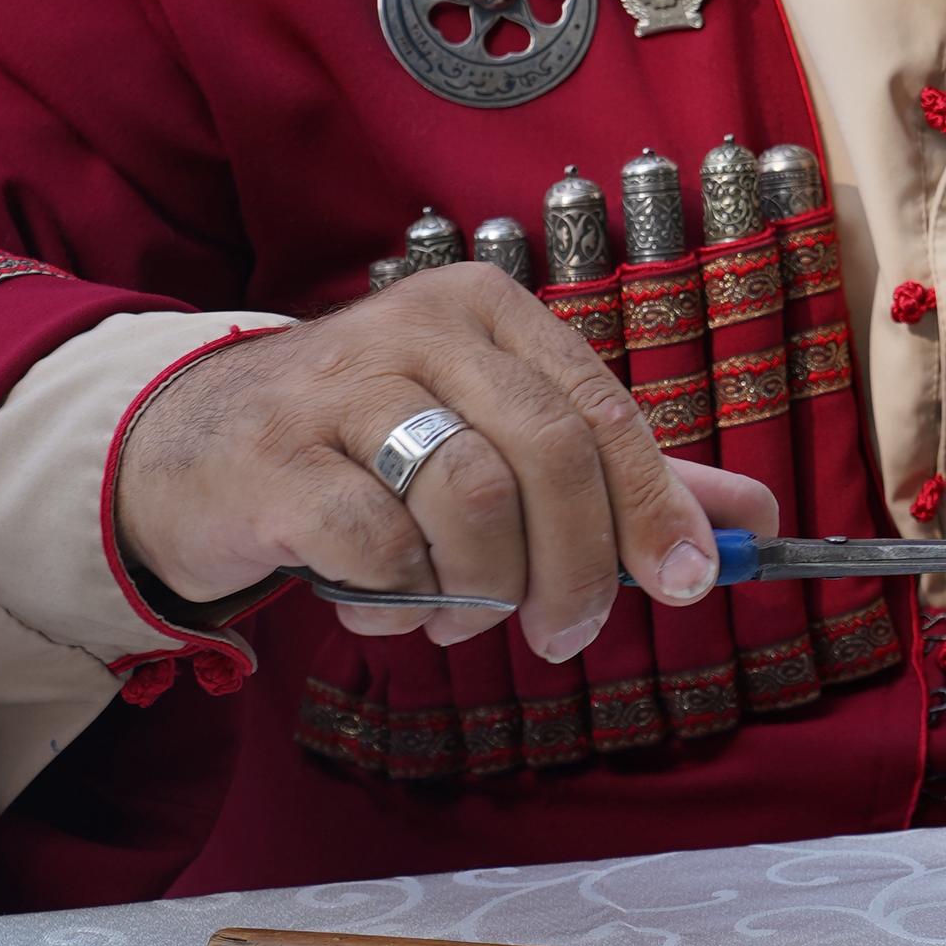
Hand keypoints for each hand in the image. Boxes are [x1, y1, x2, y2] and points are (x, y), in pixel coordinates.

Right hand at [114, 264, 779, 660]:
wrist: (189, 446)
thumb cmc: (368, 445)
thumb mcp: (493, 434)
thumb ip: (620, 472)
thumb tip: (756, 517)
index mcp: (487, 311)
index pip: (600, 409)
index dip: (655, 506)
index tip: (690, 582)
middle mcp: (417, 328)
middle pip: (546, 455)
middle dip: (577, 566)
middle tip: (566, 634)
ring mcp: (338, 387)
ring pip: (468, 500)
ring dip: (482, 588)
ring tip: (457, 613)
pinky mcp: (272, 461)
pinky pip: (376, 546)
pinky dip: (399, 600)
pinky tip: (382, 603)